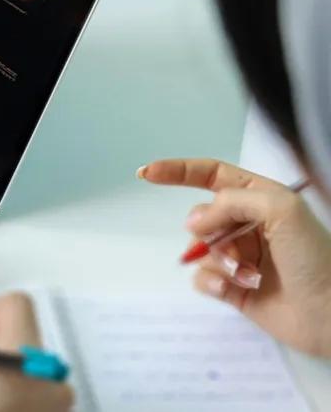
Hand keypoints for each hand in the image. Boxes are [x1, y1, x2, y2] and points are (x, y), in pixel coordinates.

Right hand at [140, 158, 330, 356]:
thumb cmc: (316, 258)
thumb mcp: (280, 209)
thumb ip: (232, 201)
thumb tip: (196, 222)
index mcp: (261, 198)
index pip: (211, 175)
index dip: (177, 172)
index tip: (146, 174)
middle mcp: (248, 224)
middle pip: (200, 216)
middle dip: (208, 230)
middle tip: (230, 244)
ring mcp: (240, 256)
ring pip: (199, 250)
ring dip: (218, 260)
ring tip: (246, 273)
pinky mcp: (233, 287)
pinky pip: (201, 278)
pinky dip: (212, 282)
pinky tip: (232, 289)